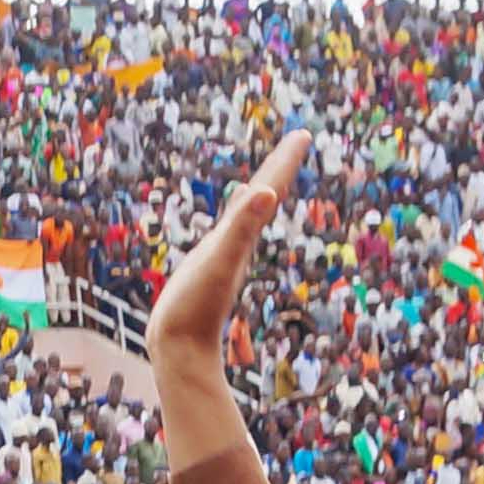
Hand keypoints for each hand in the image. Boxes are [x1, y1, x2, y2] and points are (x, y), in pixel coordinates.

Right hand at [145, 133, 307, 397]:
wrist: (180, 349)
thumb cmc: (196, 306)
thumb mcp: (219, 259)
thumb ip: (242, 227)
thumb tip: (269, 194)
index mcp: (244, 235)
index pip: (269, 189)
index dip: (284, 161)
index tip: (303, 135)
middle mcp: (240, 243)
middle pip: (264, 197)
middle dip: (278, 168)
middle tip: (297, 142)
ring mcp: (225, 256)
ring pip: (247, 216)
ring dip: (260, 192)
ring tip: (269, 176)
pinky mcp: (208, 268)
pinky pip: (228, 234)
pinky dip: (234, 219)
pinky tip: (234, 218)